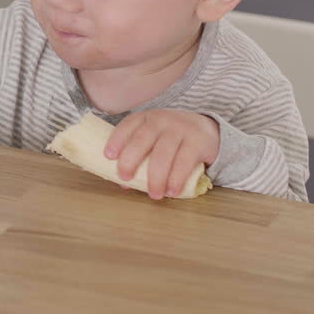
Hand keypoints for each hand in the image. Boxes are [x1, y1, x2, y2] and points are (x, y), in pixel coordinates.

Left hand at [104, 109, 218, 199]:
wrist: (206, 129)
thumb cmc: (170, 138)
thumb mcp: (154, 139)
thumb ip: (138, 156)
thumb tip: (123, 183)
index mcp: (146, 118)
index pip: (128, 125)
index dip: (117, 140)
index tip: (108, 156)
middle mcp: (161, 121)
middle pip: (142, 139)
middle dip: (130, 160)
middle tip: (125, 178)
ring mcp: (180, 130)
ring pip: (163, 154)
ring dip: (156, 177)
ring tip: (154, 194)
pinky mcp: (197, 142)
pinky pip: (184, 162)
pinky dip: (176, 179)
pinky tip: (172, 191)